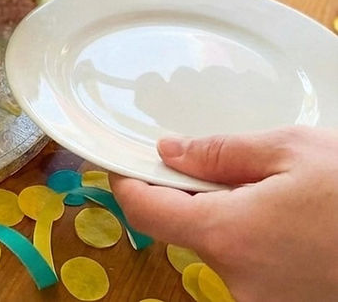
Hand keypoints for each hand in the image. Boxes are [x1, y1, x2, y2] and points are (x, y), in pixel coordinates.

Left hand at [111, 127, 337, 301]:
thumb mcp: (294, 150)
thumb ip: (221, 152)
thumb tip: (171, 150)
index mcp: (228, 234)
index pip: (145, 212)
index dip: (129, 183)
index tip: (127, 164)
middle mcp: (238, 279)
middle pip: (188, 230)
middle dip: (201, 197)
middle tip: (235, 169)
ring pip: (227, 249)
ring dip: (240, 221)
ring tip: (290, 198)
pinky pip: (258, 269)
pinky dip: (266, 244)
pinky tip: (302, 226)